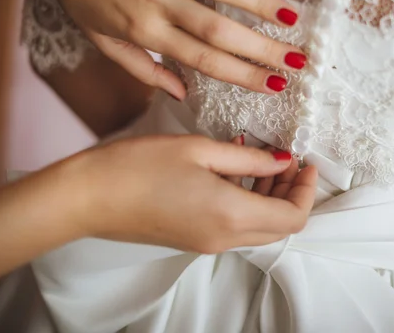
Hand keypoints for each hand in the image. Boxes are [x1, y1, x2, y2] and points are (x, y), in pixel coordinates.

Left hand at [11, 0, 306, 98]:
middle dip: (262, 48)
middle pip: (219, 29)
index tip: (274, 86)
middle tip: (298, 60)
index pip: (203, 60)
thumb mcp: (101, 38)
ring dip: (258, 3)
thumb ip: (142, 68)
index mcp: (144, 30)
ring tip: (292, 18)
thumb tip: (181, 93)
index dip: (242, 75)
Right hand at [76, 135, 316, 252]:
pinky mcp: (194, 239)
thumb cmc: (136, 168)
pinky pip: (234, 225)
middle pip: (279, 225)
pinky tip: (231, 168)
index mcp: (230, 215)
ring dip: (268, 195)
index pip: (292, 217)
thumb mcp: (199, 150)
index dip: (306, 190)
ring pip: (258, 226)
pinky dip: (245, 200)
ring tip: (259, 158)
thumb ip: (248, 159)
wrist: (87, 198)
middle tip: (286, 159)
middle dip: (290, 192)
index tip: (305, 163)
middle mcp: (224, 238)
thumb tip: (281, 161)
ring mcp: (208, 242)